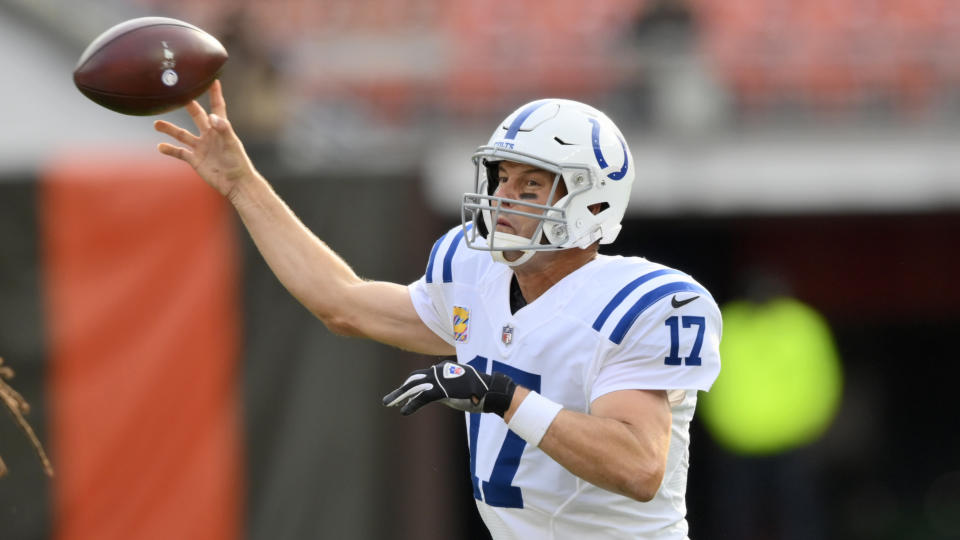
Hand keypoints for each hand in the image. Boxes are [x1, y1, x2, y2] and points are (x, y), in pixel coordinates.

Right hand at [153, 80, 253, 199]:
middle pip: (196, 116)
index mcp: (221, 128)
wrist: (236, 183)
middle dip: (187, 104)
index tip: (212, 78)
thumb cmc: (238, 163)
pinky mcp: (195, 159)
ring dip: (169, 129)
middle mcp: (209, 135)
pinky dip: (170, 149)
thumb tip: (212, 116)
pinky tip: (160, 146)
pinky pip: (179, 152)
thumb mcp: (232, 144)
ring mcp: (201, 147)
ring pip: (182, 134)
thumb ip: (223, 129)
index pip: (217, 106)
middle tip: (175, 94)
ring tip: (156, 123)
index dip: (215, 93)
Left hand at [383, 360, 516, 416]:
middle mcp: (439, 372)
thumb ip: (449, 387)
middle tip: (388, 400)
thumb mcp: (461, 386)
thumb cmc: (480, 390)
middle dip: (401, 390)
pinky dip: (411, 405)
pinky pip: (422, 398)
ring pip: (414, 387)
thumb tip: (442, 394)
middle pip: (414, 380)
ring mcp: (440, 380)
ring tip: (388, 404)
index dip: (410, 385)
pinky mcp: (442, 390)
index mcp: (444, 370)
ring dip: (399, 396)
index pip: (422, 376)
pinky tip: (404, 411)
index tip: (402, 394)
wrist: (491, 391)